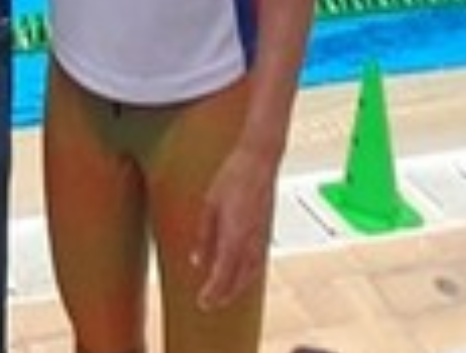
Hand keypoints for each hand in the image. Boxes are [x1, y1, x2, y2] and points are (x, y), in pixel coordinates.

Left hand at [189, 146, 277, 311]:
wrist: (260, 161)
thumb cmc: (233, 177)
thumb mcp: (209, 205)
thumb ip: (204, 237)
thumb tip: (198, 261)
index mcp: (234, 235)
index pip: (223, 274)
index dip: (213, 292)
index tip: (203, 303)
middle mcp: (251, 241)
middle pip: (239, 279)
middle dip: (225, 295)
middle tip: (211, 304)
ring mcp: (262, 237)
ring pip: (251, 273)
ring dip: (238, 287)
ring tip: (225, 294)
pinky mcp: (267, 232)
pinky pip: (258, 262)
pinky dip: (248, 274)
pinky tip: (242, 273)